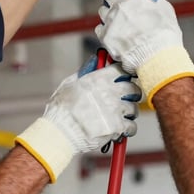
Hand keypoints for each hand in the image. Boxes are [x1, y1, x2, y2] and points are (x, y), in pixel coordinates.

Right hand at [15, 58, 139, 181]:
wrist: (60, 133)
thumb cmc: (60, 110)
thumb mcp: (69, 84)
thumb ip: (84, 71)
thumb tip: (95, 60)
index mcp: (98, 79)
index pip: (121, 71)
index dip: (125, 76)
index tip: (126, 80)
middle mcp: (110, 92)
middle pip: (133, 89)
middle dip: (132, 94)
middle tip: (127, 100)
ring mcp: (115, 109)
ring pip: (133, 108)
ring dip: (129, 113)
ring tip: (122, 117)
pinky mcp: (117, 127)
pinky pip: (132, 126)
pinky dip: (128, 130)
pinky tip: (121, 130)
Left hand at [95, 0, 193, 106]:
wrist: (157, 57)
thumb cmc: (165, 33)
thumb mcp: (164, 8)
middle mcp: (119, 5)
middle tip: (118, 0)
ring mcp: (111, 21)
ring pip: (102, 10)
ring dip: (109, 12)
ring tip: (119, 20)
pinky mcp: (105, 36)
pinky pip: (100, 27)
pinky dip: (106, 28)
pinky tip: (115, 33)